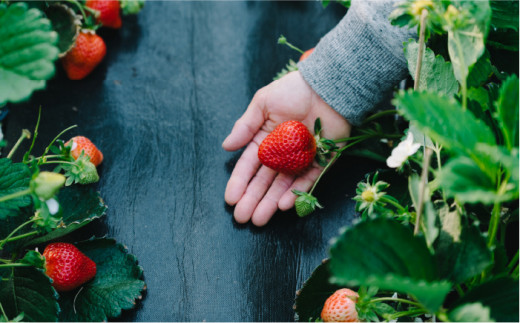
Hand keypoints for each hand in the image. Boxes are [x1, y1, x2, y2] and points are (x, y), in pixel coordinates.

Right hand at [222, 71, 350, 225]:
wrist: (327, 87)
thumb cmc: (293, 90)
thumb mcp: (263, 103)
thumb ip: (245, 126)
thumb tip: (225, 146)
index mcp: (265, 139)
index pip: (249, 165)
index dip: (239, 182)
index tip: (230, 199)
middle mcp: (281, 153)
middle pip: (264, 181)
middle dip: (252, 199)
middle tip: (242, 218)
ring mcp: (300, 159)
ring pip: (283, 186)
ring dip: (270, 203)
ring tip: (259, 219)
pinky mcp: (320, 162)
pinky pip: (307, 181)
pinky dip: (296, 194)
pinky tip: (283, 206)